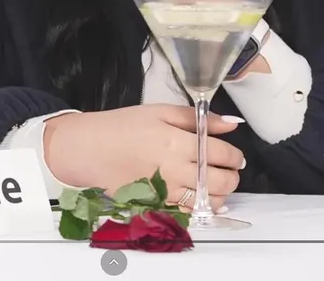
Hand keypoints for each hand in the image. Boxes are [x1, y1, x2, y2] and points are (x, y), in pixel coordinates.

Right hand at [44, 105, 244, 210]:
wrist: (88, 148)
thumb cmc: (122, 126)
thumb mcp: (160, 111)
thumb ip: (197, 118)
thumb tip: (231, 123)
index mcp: (177, 141)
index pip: (221, 152)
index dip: (235, 155)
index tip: (235, 154)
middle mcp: (174, 168)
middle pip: (220, 180)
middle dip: (233, 175)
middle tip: (231, 169)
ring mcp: (165, 190)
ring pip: (208, 200)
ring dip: (221, 193)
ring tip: (218, 183)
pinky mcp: (155, 203)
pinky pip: (188, 212)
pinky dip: (202, 208)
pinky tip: (204, 200)